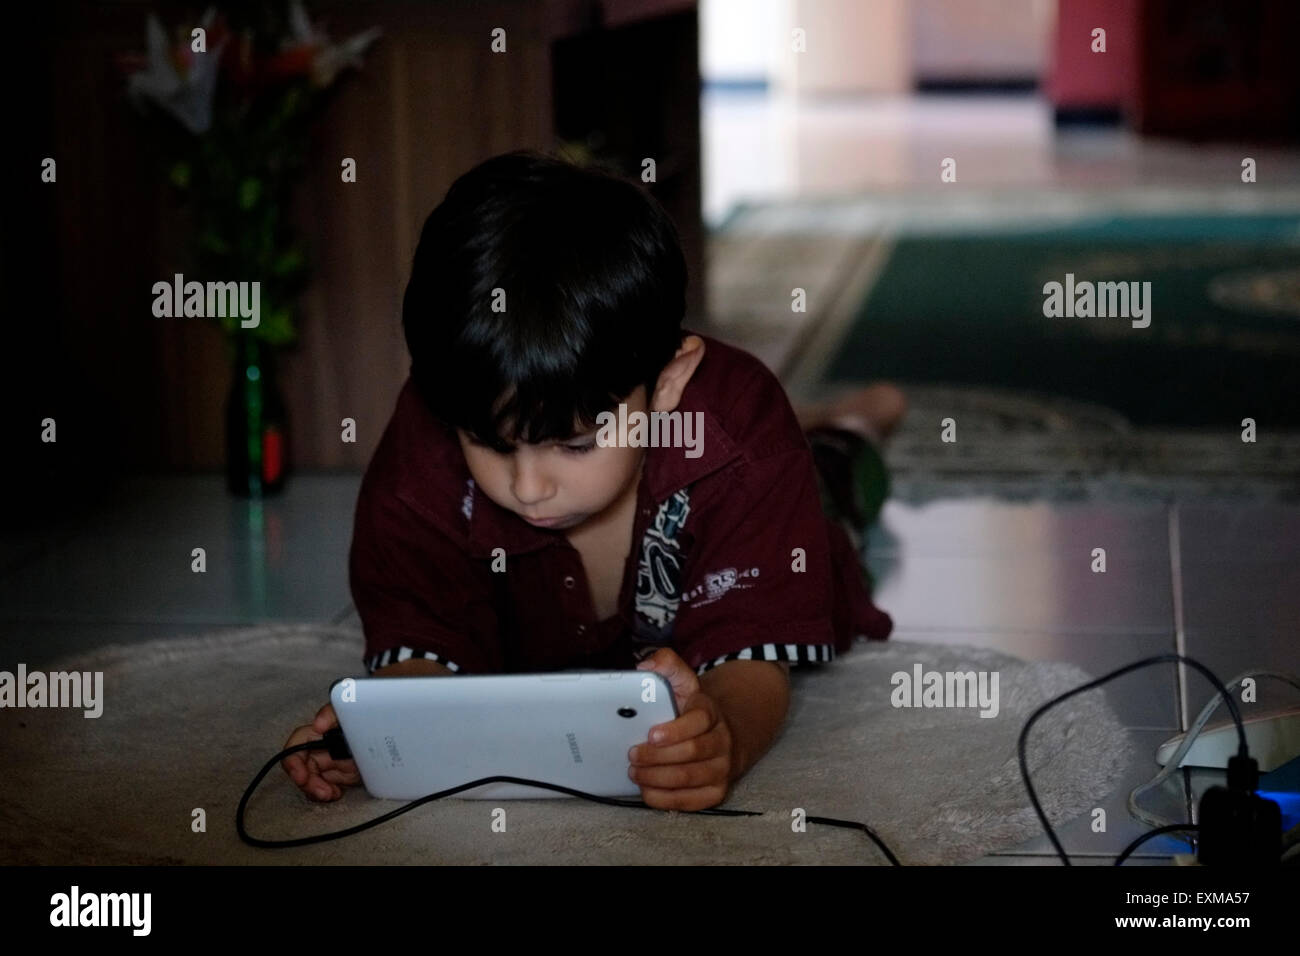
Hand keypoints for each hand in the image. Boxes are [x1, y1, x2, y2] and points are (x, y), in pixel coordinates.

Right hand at [281, 702, 360, 801]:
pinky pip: (322, 790)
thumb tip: (317, 725)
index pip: (294, 747)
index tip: (301, 777)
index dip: (292, 763)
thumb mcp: (348, 714)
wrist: (390, 748)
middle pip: (300, 769)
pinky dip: (326, 794)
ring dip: (316, 791)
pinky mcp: (336, 777)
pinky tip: (337, 793)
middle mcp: (318, 750)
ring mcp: (326, 765)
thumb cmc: (367, 723)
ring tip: (331, 793)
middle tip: (322, 791)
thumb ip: (332, 713)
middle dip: (307, 783)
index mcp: (317, 734)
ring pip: (309, 783)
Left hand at [630, 648, 734, 810]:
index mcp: (710, 712)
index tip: (651, 734)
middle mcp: (722, 741)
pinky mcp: (716, 792)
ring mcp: (722, 769)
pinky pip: (690, 802)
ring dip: (656, 778)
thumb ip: (666, 665)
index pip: (698, 721)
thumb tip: (645, 665)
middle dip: (656, 757)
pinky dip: (664, 798)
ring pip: (688, 779)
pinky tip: (647, 789)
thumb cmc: (690, 712)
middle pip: (691, 753)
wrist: (722, 737)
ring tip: (635, 772)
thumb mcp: (682, 683)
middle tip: (632, 754)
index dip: (675, 730)